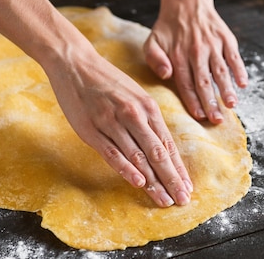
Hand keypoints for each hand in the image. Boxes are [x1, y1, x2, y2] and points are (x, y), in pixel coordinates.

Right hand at [44, 43, 193, 207]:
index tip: (187, 186)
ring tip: (164, 199)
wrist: (76, 63)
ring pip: (138, 156)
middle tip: (182, 199)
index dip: (178, 168)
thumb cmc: (107, 81)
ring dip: (153, 181)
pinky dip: (126, 169)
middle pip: (157, 153)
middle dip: (172, 179)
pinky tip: (138, 183)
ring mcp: (112, 122)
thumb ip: (146, 120)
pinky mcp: (92, 129)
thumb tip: (160, 148)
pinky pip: (113, 152)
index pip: (167, 144)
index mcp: (147, 106)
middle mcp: (134, 115)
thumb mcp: (134, 95)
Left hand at [143, 0, 247, 122]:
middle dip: (211, 102)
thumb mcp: (152, 42)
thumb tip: (165, 75)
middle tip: (217, 120)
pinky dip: (239, 70)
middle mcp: (196, 51)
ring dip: (227, 89)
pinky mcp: (225, 38)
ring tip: (232, 105)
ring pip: (220, 70)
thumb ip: (154, 59)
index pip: (185, 83)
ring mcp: (212, 44)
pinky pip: (234, 56)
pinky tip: (243, 84)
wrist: (187, 0)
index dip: (193, 100)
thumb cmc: (168, 28)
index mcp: (177, 55)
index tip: (200, 116)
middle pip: (204, 81)